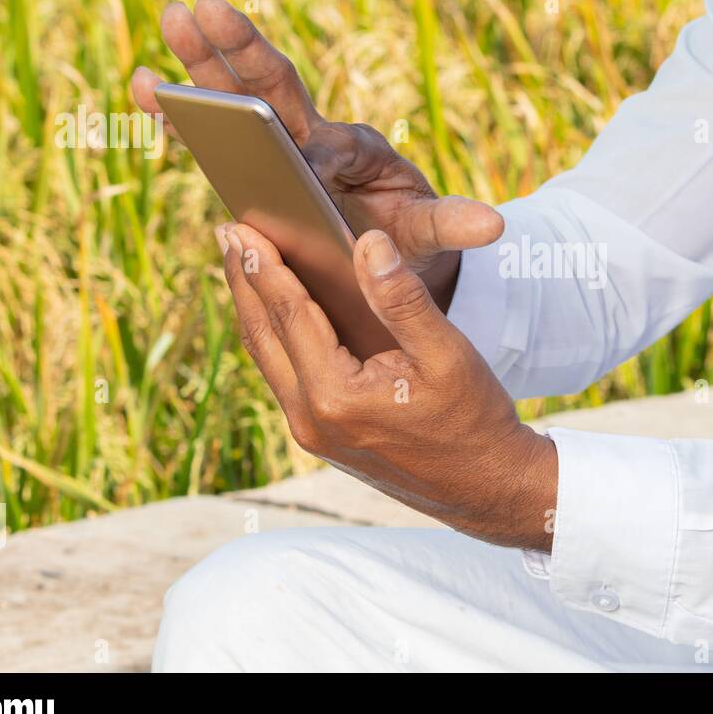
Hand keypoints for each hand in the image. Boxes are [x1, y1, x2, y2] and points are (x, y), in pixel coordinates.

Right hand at [133, 0, 502, 308]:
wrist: (390, 245)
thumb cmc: (407, 238)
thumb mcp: (430, 234)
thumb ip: (450, 226)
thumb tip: (493, 227)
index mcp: (354, 154)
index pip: (330, 146)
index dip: (314, 157)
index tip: (306, 169)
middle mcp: (315, 137)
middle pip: (278, 88)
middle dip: (242, 51)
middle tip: (204, 5)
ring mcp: (281, 144)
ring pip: (239, 97)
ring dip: (202, 63)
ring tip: (168, 17)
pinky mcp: (254, 161)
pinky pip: (214, 133)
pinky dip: (180, 111)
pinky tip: (143, 85)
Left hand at [217, 221, 556, 550]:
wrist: (486, 487)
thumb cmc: (474, 420)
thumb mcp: (447, 353)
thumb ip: (402, 298)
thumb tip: (367, 243)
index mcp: (336, 396)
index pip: (288, 314)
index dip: (263, 266)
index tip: (239, 226)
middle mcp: (310, 420)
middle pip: (262, 336)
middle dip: (242, 281)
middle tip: (227, 232)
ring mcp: (311, 435)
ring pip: (268, 358)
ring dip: (253, 308)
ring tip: (242, 265)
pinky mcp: (321, 439)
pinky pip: (284, 378)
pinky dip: (274, 337)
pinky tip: (277, 314)